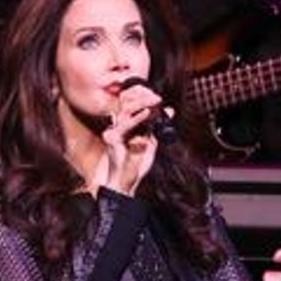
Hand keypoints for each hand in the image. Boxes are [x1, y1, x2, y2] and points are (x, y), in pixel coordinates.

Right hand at [89, 81, 163, 195]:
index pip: (132, 103)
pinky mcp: (112, 138)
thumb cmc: (136, 165)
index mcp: (126, 125)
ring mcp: (114, 131)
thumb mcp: (152, 142)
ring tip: (156, 101)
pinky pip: (125, 124)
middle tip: (158, 98)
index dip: (144, 97)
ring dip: (142, 103)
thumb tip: (168, 110)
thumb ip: (158, 126)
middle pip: (128, 102)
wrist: (127, 183)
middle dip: (144, 97)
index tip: (159, 99)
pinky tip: (148, 113)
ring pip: (126, 109)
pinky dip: (138, 117)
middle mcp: (118, 125)